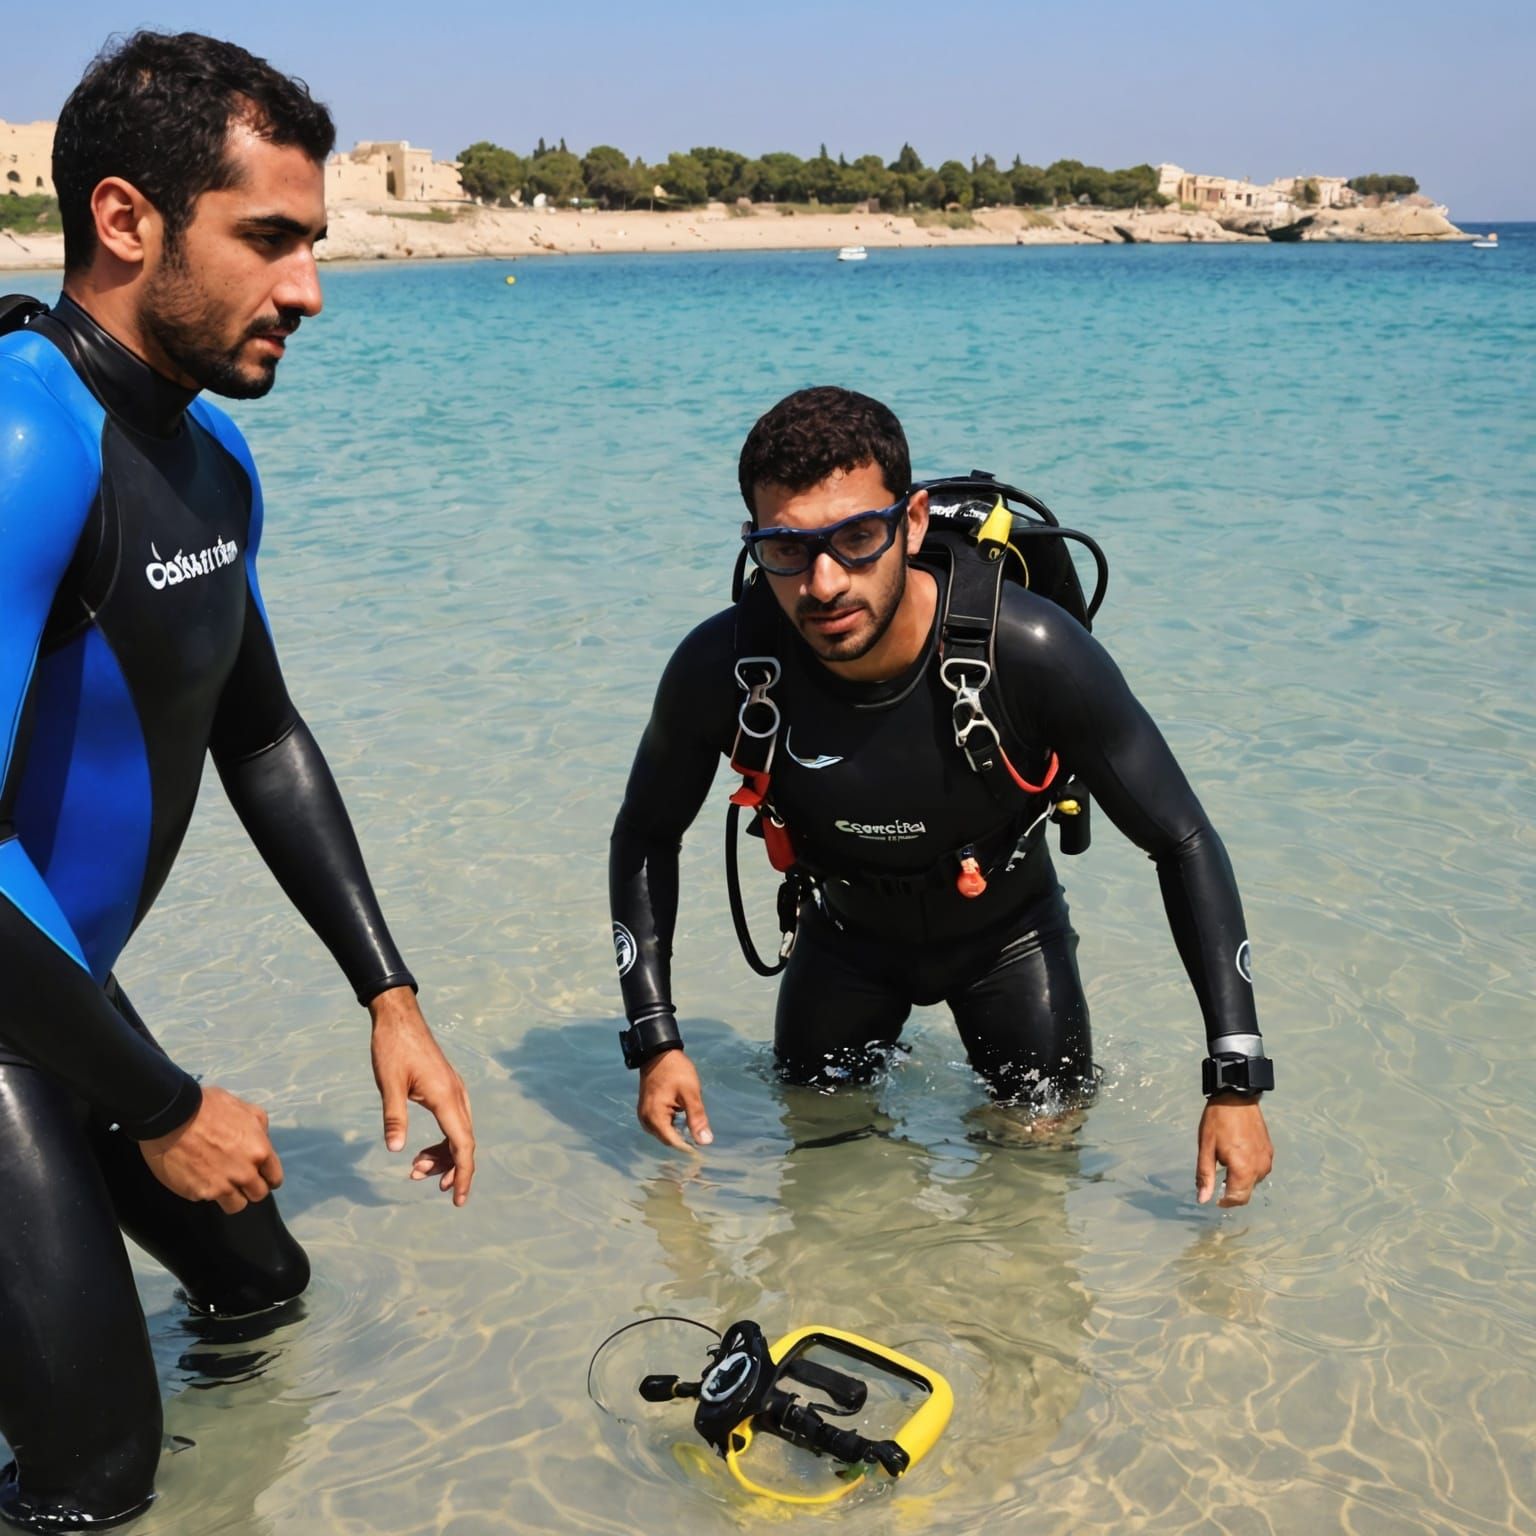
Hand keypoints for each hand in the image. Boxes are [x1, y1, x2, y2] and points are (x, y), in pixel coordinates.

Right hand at [140, 1084, 282, 1213]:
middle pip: (258, 1194)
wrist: (171, 1118)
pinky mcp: (199, 1193)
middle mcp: (245, 1173)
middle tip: (240, 1179)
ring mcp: (222, 1186)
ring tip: (222, 1184)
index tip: (262, 1177)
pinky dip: (207, 1191)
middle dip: (252, 1188)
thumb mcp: (245, 1108)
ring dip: (233, 1196)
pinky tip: (199, 1178)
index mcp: (259, 1151)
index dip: (269, 1178)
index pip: (274, 1177)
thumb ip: (258, 1129)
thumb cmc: (208, 1106)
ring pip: (237, 1205)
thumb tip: (261, 1141)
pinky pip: (209, 1199)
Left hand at [369, 987, 475, 1205]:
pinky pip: (454, 1121)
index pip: (463, 1144)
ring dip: (442, 1155)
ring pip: (460, 1133)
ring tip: (415, 1167)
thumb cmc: (392, 1047)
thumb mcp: (389, 1084)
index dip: (462, 1174)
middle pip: (464, 1142)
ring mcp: (454, 1090)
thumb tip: (396, 1150)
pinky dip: (442, 1140)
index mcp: (446, 1097)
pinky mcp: (447, 1087)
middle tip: (417, 1179)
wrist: (399, 1016)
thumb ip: (394, 1117)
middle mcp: (457, 1095)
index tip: (456, 1199)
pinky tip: (422, 1148)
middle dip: (448, 1168)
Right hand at [637, 1050, 711, 1150]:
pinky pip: (660, 1124)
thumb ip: (697, 1118)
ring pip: (664, 1132)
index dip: (688, 1146)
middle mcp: (646, 1120)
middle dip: (683, 1137)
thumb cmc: (676, 1071)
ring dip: (678, 1129)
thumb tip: (705, 1142)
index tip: (703, 1143)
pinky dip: (671, 1123)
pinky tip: (681, 1113)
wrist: (659, 1053)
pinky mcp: (646, 1110)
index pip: (673, 1142)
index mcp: (654, 1117)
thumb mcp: (690, 1093)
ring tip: (690, 1117)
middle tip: (699, 1126)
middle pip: (668, 1139)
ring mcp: (644, 1115)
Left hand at [1196, 1092, 1273, 1206]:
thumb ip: (1205, 1175)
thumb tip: (1202, 1200)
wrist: (1237, 1097)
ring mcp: (1267, 1160)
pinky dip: (1249, 1170)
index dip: (1225, 1202)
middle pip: (1247, 1193)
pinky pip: (1259, 1169)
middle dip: (1232, 1193)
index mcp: (1243, 1169)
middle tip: (1218, 1179)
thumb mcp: (1206, 1147)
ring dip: (1241, 1181)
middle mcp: (1259, 1168)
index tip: (1215, 1197)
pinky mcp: (1269, 1151)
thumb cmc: (1218, 1121)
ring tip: (1226, 1164)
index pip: (1237, 1198)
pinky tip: (1237, 1157)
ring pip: (1254, 1182)